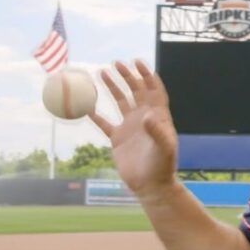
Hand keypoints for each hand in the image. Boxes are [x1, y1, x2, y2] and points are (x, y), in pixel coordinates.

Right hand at [90, 59, 178, 198]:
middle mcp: (144, 118)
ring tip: (102, 73)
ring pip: (120, 102)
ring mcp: (130, 127)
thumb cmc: (162, 167)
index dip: (147, 75)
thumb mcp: (164, 148)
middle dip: (127, 76)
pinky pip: (104, 123)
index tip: (138, 62)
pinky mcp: (118, 139)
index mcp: (158, 116)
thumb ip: (157, 131)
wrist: (151, 186)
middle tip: (116, 63)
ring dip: (112, 87)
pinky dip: (95, 114)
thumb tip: (147, 115)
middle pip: (136, 91)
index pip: (153, 90)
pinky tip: (85, 104)